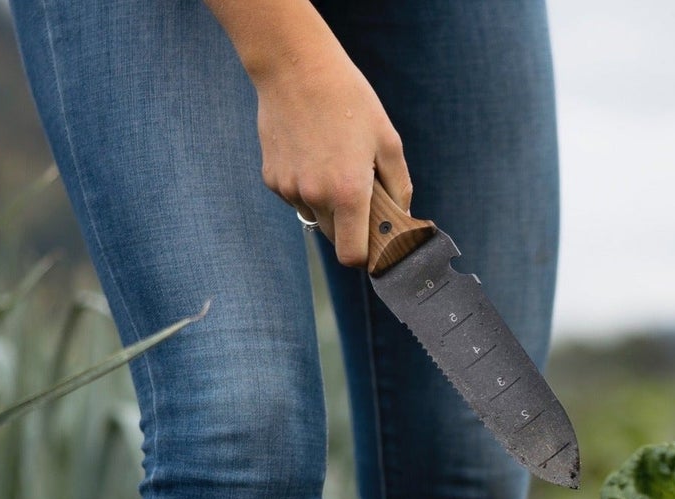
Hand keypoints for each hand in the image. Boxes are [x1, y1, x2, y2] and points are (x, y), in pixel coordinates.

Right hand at [253, 42, 411, 267]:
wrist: (293, 65)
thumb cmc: (348, 99)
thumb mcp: (387, 141)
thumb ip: (399, 187)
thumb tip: (402, 217)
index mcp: (348, 193)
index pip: (353, 256)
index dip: (366, 256)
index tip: (375, 245)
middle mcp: (315, 197)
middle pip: (336, 240)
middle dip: (351, 228)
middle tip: (362, 197)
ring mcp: (289, 188)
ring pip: (315, 217)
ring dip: (328, 206)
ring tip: (333, 164)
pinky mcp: (271, 178)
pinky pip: (296, 197)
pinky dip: (307, 188)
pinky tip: (312, 154)